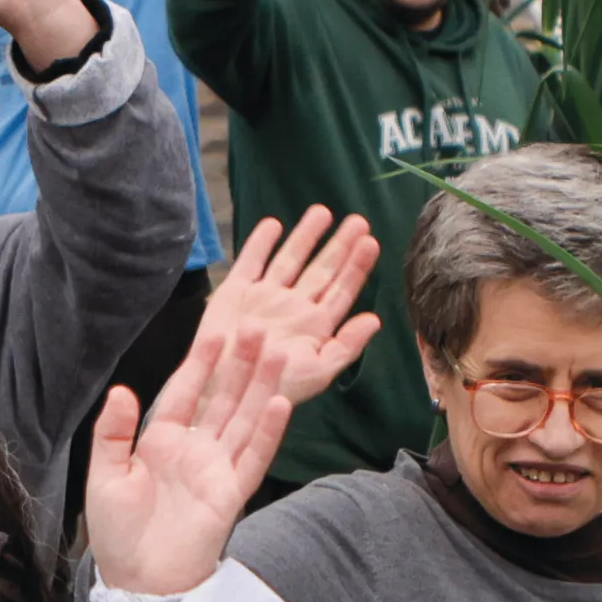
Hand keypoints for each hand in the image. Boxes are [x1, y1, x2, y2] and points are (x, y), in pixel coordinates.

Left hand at [84, 329, 293, 596]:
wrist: (138, 580)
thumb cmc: (117, 532)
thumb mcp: (105, 476)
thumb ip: (113, 433)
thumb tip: (121, 390)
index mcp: (161, 442)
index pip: (185, 393)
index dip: (200, 364)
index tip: (215, 333)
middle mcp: (193, 450)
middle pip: (222, 399)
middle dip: (238, 365)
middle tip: (256, 329)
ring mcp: (216, 470)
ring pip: (245, 419)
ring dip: (261, 387)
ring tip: (277, 354)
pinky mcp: (232, 493)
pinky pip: (254, 456)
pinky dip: (269, 431)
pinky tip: (281, 403)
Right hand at [201, 207, 381, 404]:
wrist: (226, 389)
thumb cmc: (274, 386)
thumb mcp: (318, 373)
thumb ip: (347, 346)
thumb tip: (375, 319)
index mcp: (315, 326)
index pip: (341, 290)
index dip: (356, 266)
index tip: (370, 243)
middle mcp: (293, 306)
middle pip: (321, 269)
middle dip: (339, 245)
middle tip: (359, 221)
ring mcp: (265, 296)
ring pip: (290, 259)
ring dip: (306, 236)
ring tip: (322, 212)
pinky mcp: (236, 292)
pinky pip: (251, 261)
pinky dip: (260, 243)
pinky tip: (273, 224)